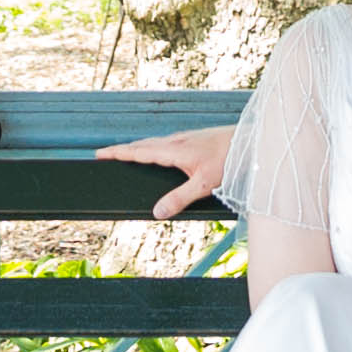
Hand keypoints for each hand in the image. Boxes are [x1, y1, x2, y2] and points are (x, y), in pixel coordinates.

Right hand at [99, 124, 238, 213]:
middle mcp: (177, 141)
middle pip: (143, 145)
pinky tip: (160, 153)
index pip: (139, 151)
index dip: (118, 153)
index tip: (100, 154)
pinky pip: (166, 142)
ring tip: (127, 154)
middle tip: (106, 155)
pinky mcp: (194, 139)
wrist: (251, 141)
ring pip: (155, 142)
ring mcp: (186, 138)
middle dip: (123, 150)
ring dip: (139, 147)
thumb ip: (179, 199)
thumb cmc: (230, 160)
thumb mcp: (204, 185)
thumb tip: (157, 212)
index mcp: (174, 150)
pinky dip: (154, 146)